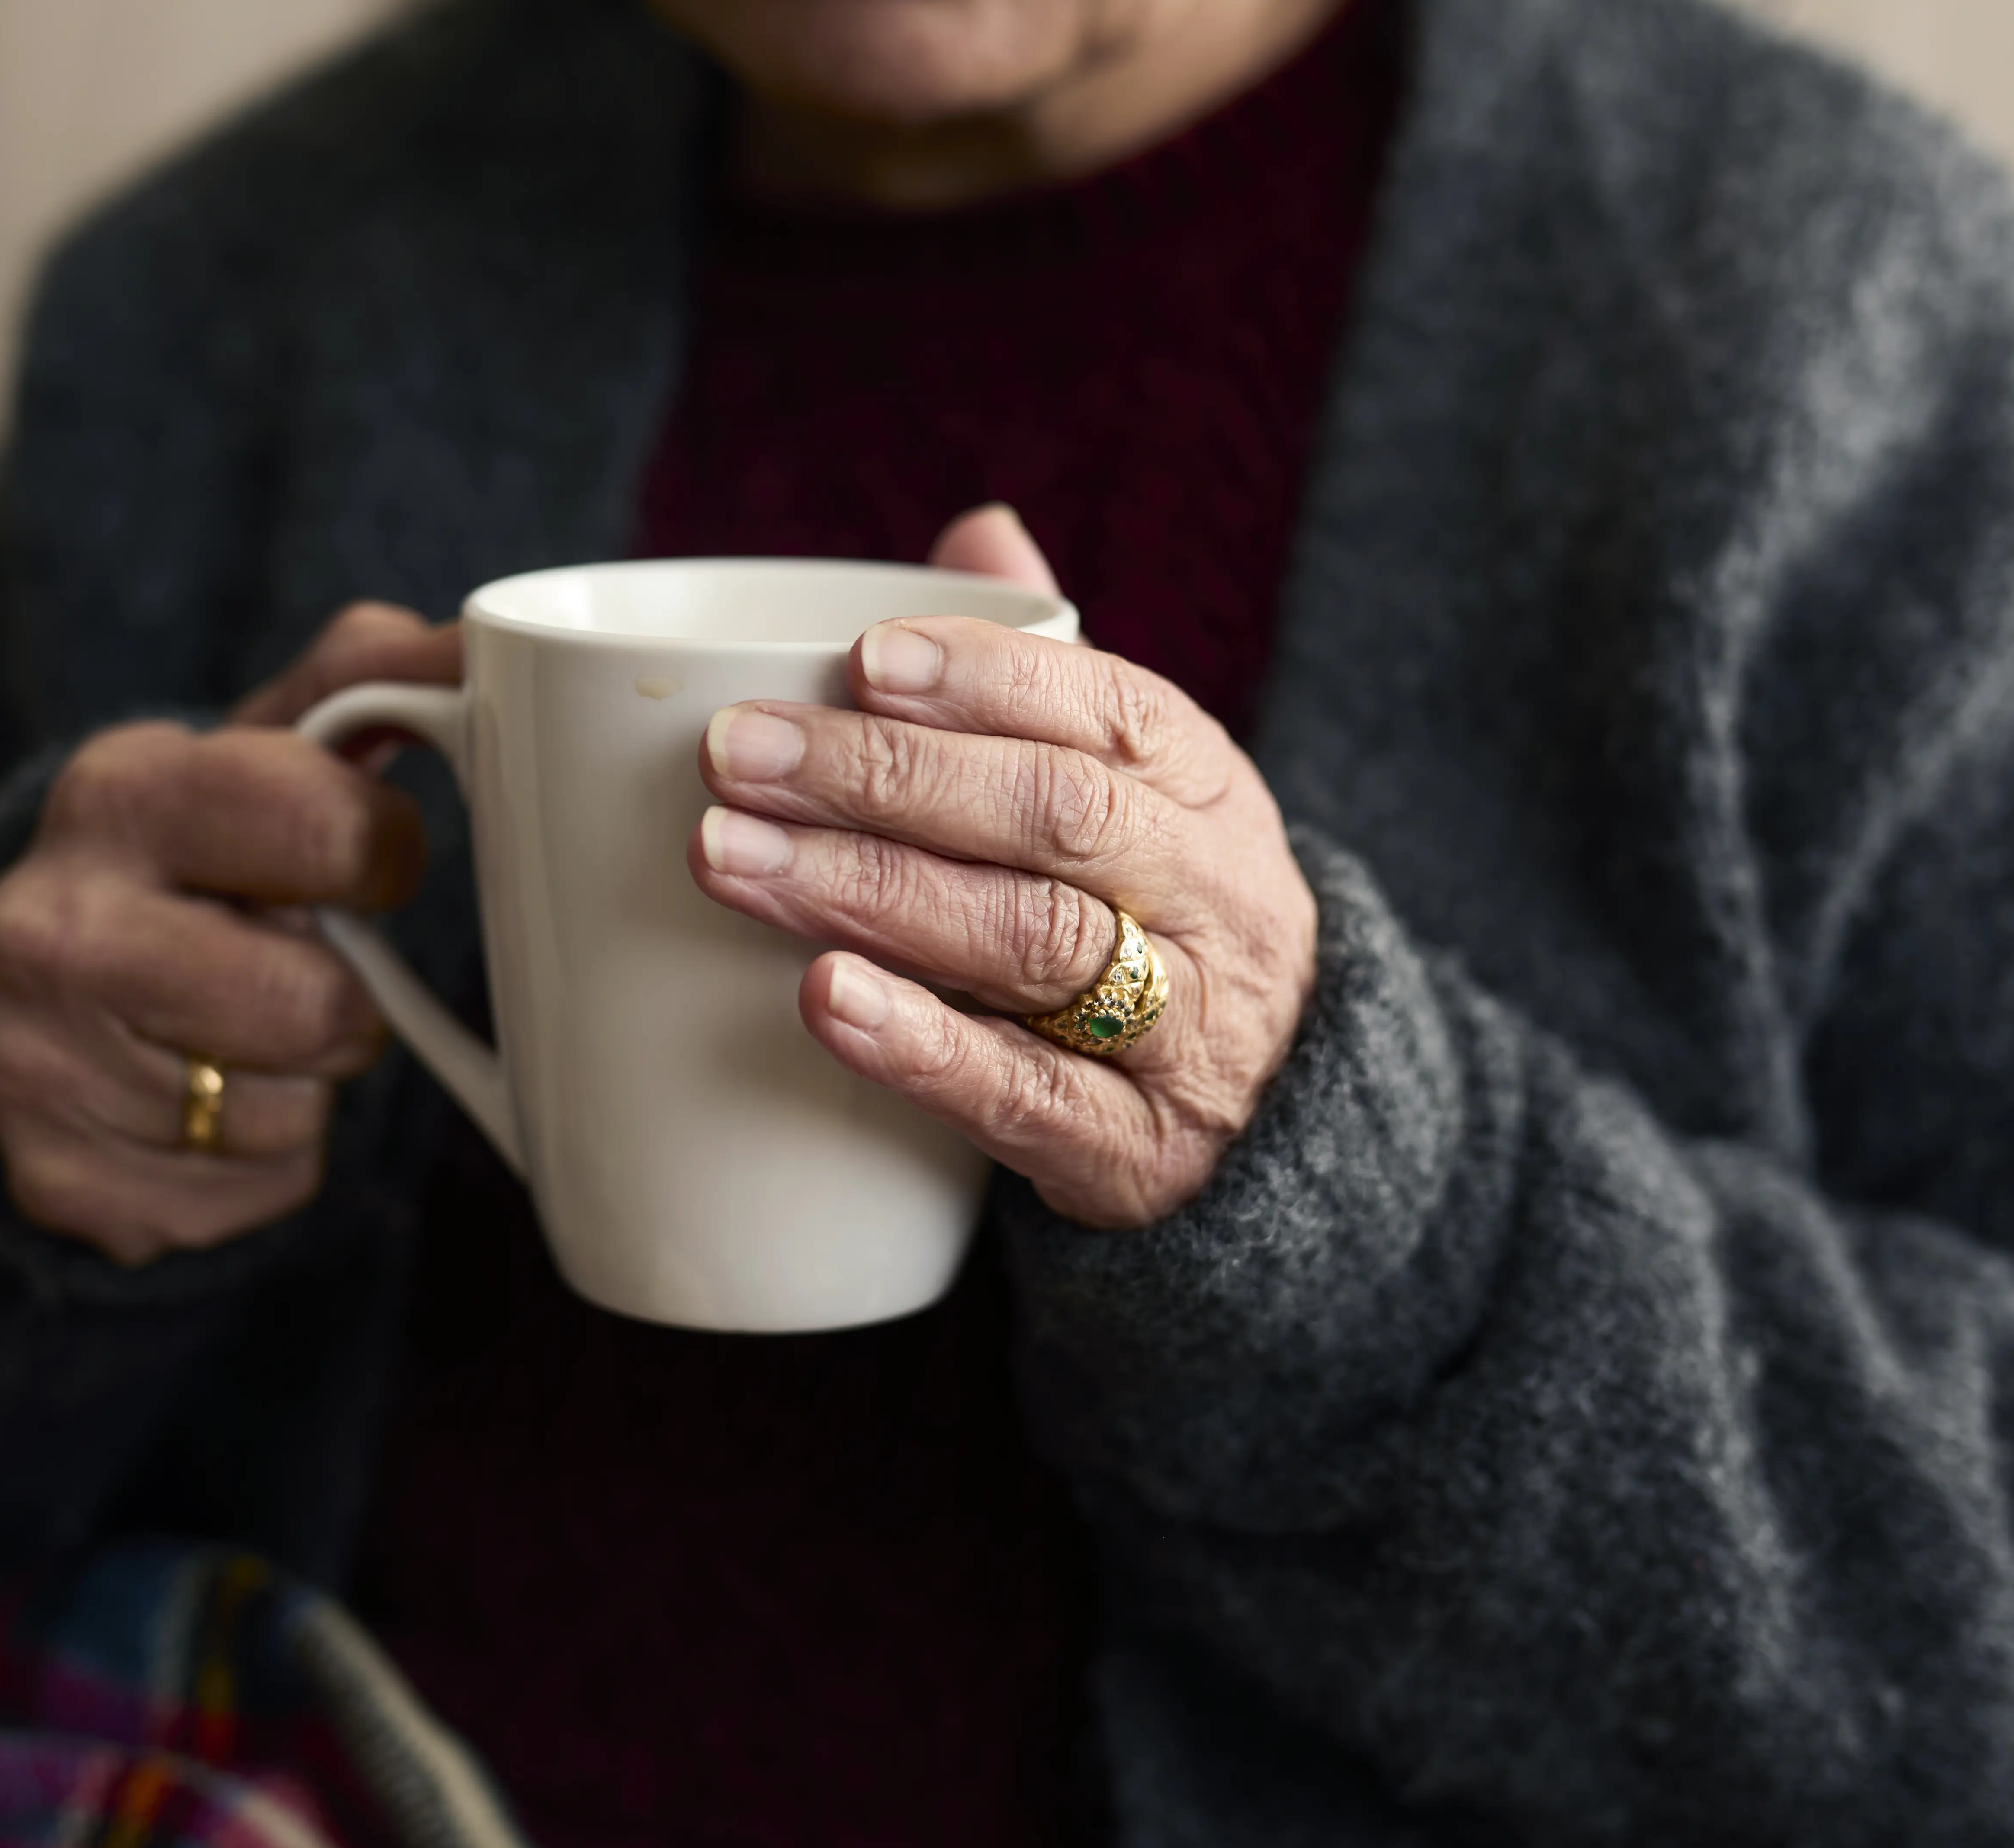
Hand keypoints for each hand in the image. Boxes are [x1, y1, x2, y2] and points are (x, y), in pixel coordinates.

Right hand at [0, 602, 457, 1263]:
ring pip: (289, 1112)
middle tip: (299, 961)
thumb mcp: (270, 744)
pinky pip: (253, 1193)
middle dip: (344, 994)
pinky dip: (261, 1163)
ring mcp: (29, 1064)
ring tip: (242, 1032)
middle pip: (318, 1003)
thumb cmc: (202, 854)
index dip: (381, 854)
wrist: (48, 986)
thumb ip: (378, 676)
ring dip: (304, 1084)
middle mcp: (45, 925)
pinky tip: (206, 1108)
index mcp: (119, 790)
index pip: (325, 822)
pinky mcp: (56, 1181)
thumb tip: (486, 641)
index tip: (364, 862)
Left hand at [688, 508, 1317, 1227]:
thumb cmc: (1154, 920)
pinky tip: (825, 998)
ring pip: (1031, 942)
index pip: (1112, 710)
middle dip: (883, 777)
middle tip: (733, 755)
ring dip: (868, 892)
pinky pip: (1028, 1093)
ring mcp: (1190, 1032)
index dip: (984, 680)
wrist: (1283, 1119)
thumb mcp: (1134, 798)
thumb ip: (1049, 676)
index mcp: (1209, 792)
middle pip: (1055, 818)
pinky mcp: (1139, 1153)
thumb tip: (980, 528)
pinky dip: (921, 1044)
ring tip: (730, 858)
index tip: (857, 658)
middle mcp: (1216, 900)